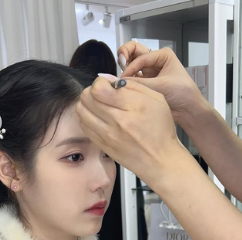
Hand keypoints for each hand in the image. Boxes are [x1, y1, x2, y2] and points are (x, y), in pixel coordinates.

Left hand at [76, 77, 192, 187]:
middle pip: (87, 98)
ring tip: (98, 104)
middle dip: (92, 91)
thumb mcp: (156, 99)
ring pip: (81, 111)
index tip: (107, 85)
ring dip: (87, 104)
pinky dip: (87, 118)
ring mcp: (107, 134)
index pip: (99, 89)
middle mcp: (117, 121)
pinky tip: (97, 117)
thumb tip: (109, 79)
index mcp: (133, 106)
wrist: (159, 159)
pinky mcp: (101, 144)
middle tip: (101, 94)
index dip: (100, 83)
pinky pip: (83, 126)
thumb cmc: (160, 129)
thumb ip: (132, 85)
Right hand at [118, 41, 204, 120]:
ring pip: (130, 64)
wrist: (187, 110)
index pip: (140, 57)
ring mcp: (148, 72)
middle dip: (124, 57)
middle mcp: (154, 61)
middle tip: (120, 67)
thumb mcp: (160, 85)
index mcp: (162, 55)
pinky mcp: (144, 83)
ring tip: (121, 79)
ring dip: (124, 69)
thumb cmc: (181, 93)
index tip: (123, 79)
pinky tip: (124, 87)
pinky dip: (126, 81)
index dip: (130, 67)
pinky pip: (132, 79)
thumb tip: (118, 83)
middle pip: (133, 52)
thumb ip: (139, 83)